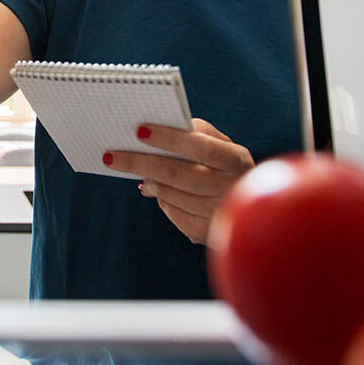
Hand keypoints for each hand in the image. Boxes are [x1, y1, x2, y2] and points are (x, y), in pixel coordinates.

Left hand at [104, 118, 254, 244]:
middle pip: (177, 175)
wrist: (252, 208)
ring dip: (149, 182)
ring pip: (171, 196)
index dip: (169, 139)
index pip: (201, 147)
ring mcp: (218, 215)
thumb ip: (197, 132)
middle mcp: (230, 189)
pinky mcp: (206, 233)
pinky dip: (162, 200)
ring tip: (133, 170)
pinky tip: (156, 189)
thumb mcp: (223, 145)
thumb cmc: (226, 165)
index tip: (139, 130)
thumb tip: (162, 131)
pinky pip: (173, 215)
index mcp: (236, 160)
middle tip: (111, 156)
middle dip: (140, 163)